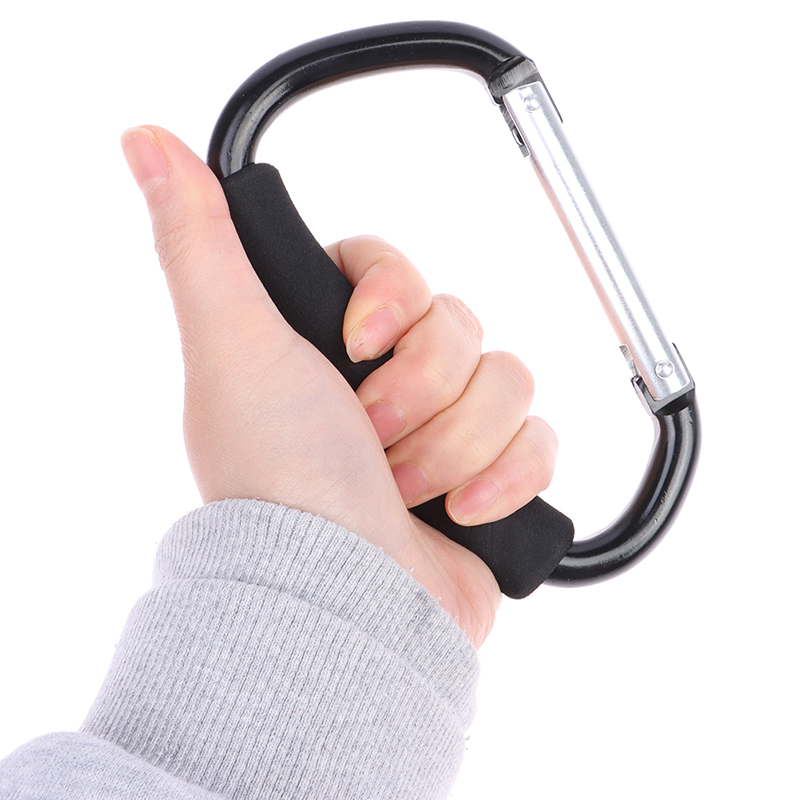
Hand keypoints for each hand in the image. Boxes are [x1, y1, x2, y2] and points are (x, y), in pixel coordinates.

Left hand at [121, 126, 556, 646]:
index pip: (398, 273)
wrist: (342, 601)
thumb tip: (148, 142)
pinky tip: (461, 510)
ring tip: (402, 487)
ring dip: (453, 442)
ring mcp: (446, 431)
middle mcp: (391, 384)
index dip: (393, 301)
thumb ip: (200, 242)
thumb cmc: (279, 482)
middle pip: (461, 327)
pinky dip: (509, 477)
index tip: (356, 345)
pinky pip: (543, 440)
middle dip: (419, 389)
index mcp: (333, 348)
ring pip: (509, 380)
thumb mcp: (232, 347)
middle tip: (370, 435)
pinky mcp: (494, 477)